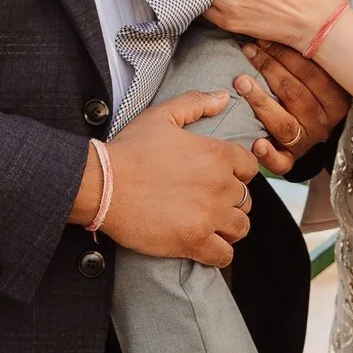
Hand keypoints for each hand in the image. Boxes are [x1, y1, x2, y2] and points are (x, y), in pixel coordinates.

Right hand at [100, 89, 258, 266]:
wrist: (101, 184)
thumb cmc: (129, 150)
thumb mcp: (161, 116)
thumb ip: (195, 103)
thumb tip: (224, 97)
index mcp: (217, 155)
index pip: (250, 168)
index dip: (238, 172)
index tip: (222, 177)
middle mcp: (220, 186)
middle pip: (246, 199)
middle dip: (233, 201)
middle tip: (211, 202)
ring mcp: (208, 216)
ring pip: (241, 228)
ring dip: (229, 227)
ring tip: (212, 225)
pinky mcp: (193, 241)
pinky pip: (223, 255)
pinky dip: (219, 253)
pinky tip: (206, 246)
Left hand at [243, 42, 350, 159]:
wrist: (306, 130)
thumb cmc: (307, 92)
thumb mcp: (315, 75)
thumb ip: (307, 55)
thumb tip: (280, 20)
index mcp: (336, 100)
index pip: (313, 74)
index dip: (286, 54)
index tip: (263, 37)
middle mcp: (324, 122)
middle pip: (296, 95)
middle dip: (270, 68)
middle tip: (249, 50)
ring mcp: (307, 142)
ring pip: (284, 123)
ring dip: (261, 101)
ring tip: (241, 82)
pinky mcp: (291, 160)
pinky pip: (282, 162)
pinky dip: (269, 154)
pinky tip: (256, 143)